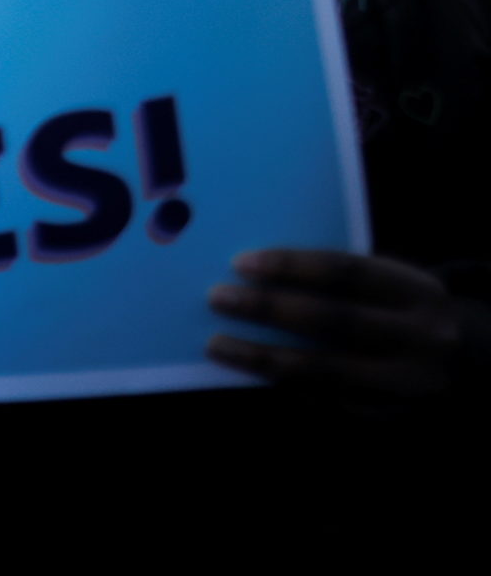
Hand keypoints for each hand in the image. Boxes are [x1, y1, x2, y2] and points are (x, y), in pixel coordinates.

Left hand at [207, 249, 464, 400]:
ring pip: (327, 371)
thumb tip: (259, 275)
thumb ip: (343, 283)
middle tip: (217, 298)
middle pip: (333, 320)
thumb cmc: (409, 315)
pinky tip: (256, 374)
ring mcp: (413, 384)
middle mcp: (422, 337)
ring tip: (218, 345)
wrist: (475, 367)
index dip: (292, 265)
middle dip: (270, 309)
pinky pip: (332, 403)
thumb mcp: (396, 288)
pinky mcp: (398, 418)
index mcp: (418, 292)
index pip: (347, 272)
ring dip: (264, 358)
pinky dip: (289, 388)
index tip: (241, 263)